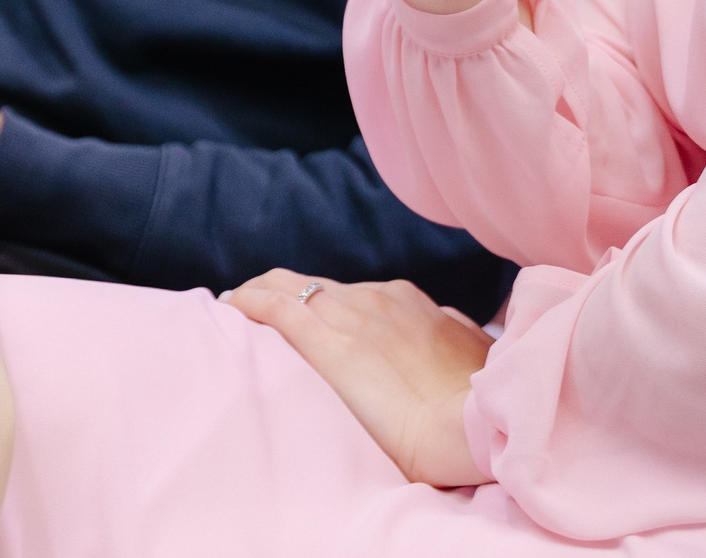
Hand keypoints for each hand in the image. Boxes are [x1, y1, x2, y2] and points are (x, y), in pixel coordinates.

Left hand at [223, 272, 491, 487]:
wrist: (473, 420)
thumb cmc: (475, 399)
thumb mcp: (468, 351)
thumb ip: (449, 333)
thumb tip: (447, 325)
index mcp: (406, 302)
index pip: (346, 293)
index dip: (317, 300)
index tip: (298, 312)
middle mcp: (376, 299)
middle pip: (313, 285)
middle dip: (279, 292)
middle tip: (249, 309)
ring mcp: (352, 317)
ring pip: (289, 288)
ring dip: (258, 295)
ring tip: (233, 309)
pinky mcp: (332, 345)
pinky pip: (279, 309)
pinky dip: (250, 304)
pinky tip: (230, 308)